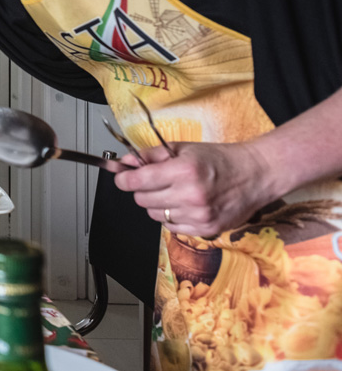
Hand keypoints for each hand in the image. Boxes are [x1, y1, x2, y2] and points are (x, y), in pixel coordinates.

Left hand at [115, 141, 277, 235]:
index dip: (124, 179)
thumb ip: (151, 155)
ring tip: (172, 192)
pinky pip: (171, 227)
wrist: (255, 175)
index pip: (138, 181)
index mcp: (184, 171)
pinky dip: (171, 217)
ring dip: (157, 204)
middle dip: (142, 189)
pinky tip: (183, 205)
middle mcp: (190, 195)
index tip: (122, 178)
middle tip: (153, 181)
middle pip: (143, 200)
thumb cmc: (219, 159)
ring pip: (155, 215)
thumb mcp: (183, 148)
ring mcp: (199, 215)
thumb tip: (125, 163)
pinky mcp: (206, 229)